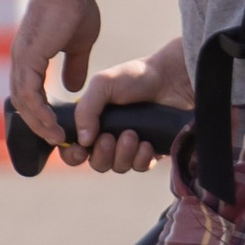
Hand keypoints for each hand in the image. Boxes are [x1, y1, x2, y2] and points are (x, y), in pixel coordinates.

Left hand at [8, 0, 100, 148]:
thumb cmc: (76, 7)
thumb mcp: (78, 44)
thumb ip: (74, 66)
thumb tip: (72, 88)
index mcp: (29, 56)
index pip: (27, 93)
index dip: (39, 113)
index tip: (56, 127)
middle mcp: (20, 59)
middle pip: (21, 103)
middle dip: (38, 125)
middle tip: (58, 141)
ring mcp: (21, 58)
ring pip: (23, 102)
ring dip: (40, 124)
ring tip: (59, 138)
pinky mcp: (28, 57)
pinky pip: (29, 94)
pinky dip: (40, 112)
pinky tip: (54, 123)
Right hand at [57, 39, 193, 173]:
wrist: (172, 79)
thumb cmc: (135, 77)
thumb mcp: (103, 84)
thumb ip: (86, 110)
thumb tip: (83, 141)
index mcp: (93, 122)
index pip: (74, 148)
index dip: (72, 154)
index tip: (80, 150)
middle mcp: (110, 137)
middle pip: (97, 163)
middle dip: (102, 154)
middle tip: (110, 138)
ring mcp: (130, 146)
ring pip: (118, 167)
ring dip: (123, 154)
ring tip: (132, 134)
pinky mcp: (150, 152)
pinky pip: (140, 167)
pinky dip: (141, 158)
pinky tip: (147, 143)